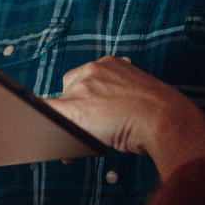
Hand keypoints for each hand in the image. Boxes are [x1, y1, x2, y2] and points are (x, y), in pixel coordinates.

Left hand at [52, 56, 204, 176]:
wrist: (165, 121)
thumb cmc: (158, 115)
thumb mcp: (139, 97)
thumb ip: (120, 98)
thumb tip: (109, 113)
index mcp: (111, 64)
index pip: (87, 81)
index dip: (87, 100)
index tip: (94, 112)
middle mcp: (93, 70)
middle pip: (69, 92)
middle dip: (75, 112)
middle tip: (91, 130)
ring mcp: (81, 87)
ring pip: (60, 107)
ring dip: (68, 125)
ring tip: (87, 140)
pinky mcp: (72, 108)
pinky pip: (46, 113)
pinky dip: (40, 123)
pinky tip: (41, 134)